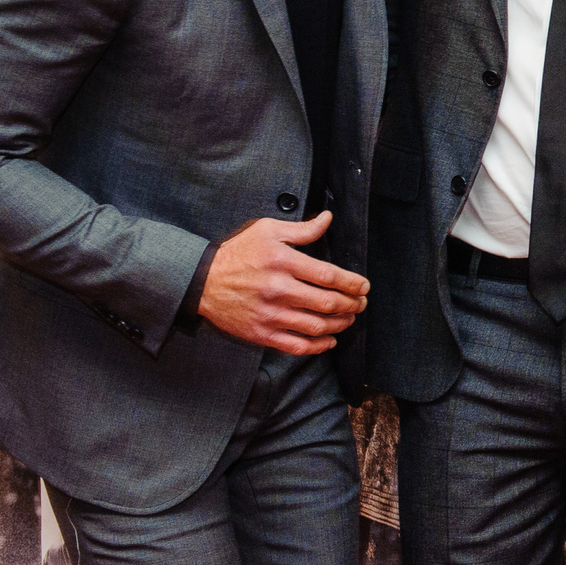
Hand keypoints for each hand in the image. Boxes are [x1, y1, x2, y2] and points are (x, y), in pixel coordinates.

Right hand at [197, 212, 369, 354]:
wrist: (202, 281)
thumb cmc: (237, 253)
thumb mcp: (267, 230)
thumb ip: (302, 229)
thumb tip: (328, 219)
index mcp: (283, 262)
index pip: (328, 276)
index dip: (352, 283)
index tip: (364, 286)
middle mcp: (278, 290)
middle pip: (327, 302)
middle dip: (351, 304)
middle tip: (361, 303)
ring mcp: (270, 314)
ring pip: (315, 326)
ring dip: (340, 324)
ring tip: (349, 319)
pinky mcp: (261, 333)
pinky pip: (296, 345)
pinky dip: (317, 346)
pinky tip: (329, 340)